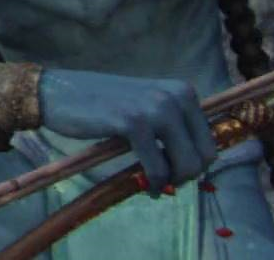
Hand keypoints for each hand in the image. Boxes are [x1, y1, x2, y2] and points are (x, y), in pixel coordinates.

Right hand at [40, 69, 216, 193]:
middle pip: (205, 157)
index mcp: (183, 91)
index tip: (173, 170)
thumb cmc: (106, 104)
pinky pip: (157, 168)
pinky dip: (154, 183)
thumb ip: (175, 126)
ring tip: (153, 181)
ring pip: (187, 165)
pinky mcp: (133, 122)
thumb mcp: (149, 107)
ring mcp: (156, 107)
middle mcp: (176, 95)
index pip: (210, 142)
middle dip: (186, 176)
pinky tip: (144, 183)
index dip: (194, 163)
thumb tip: (198, 165)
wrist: (63, 92)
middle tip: (162, 179)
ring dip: (171, 181)